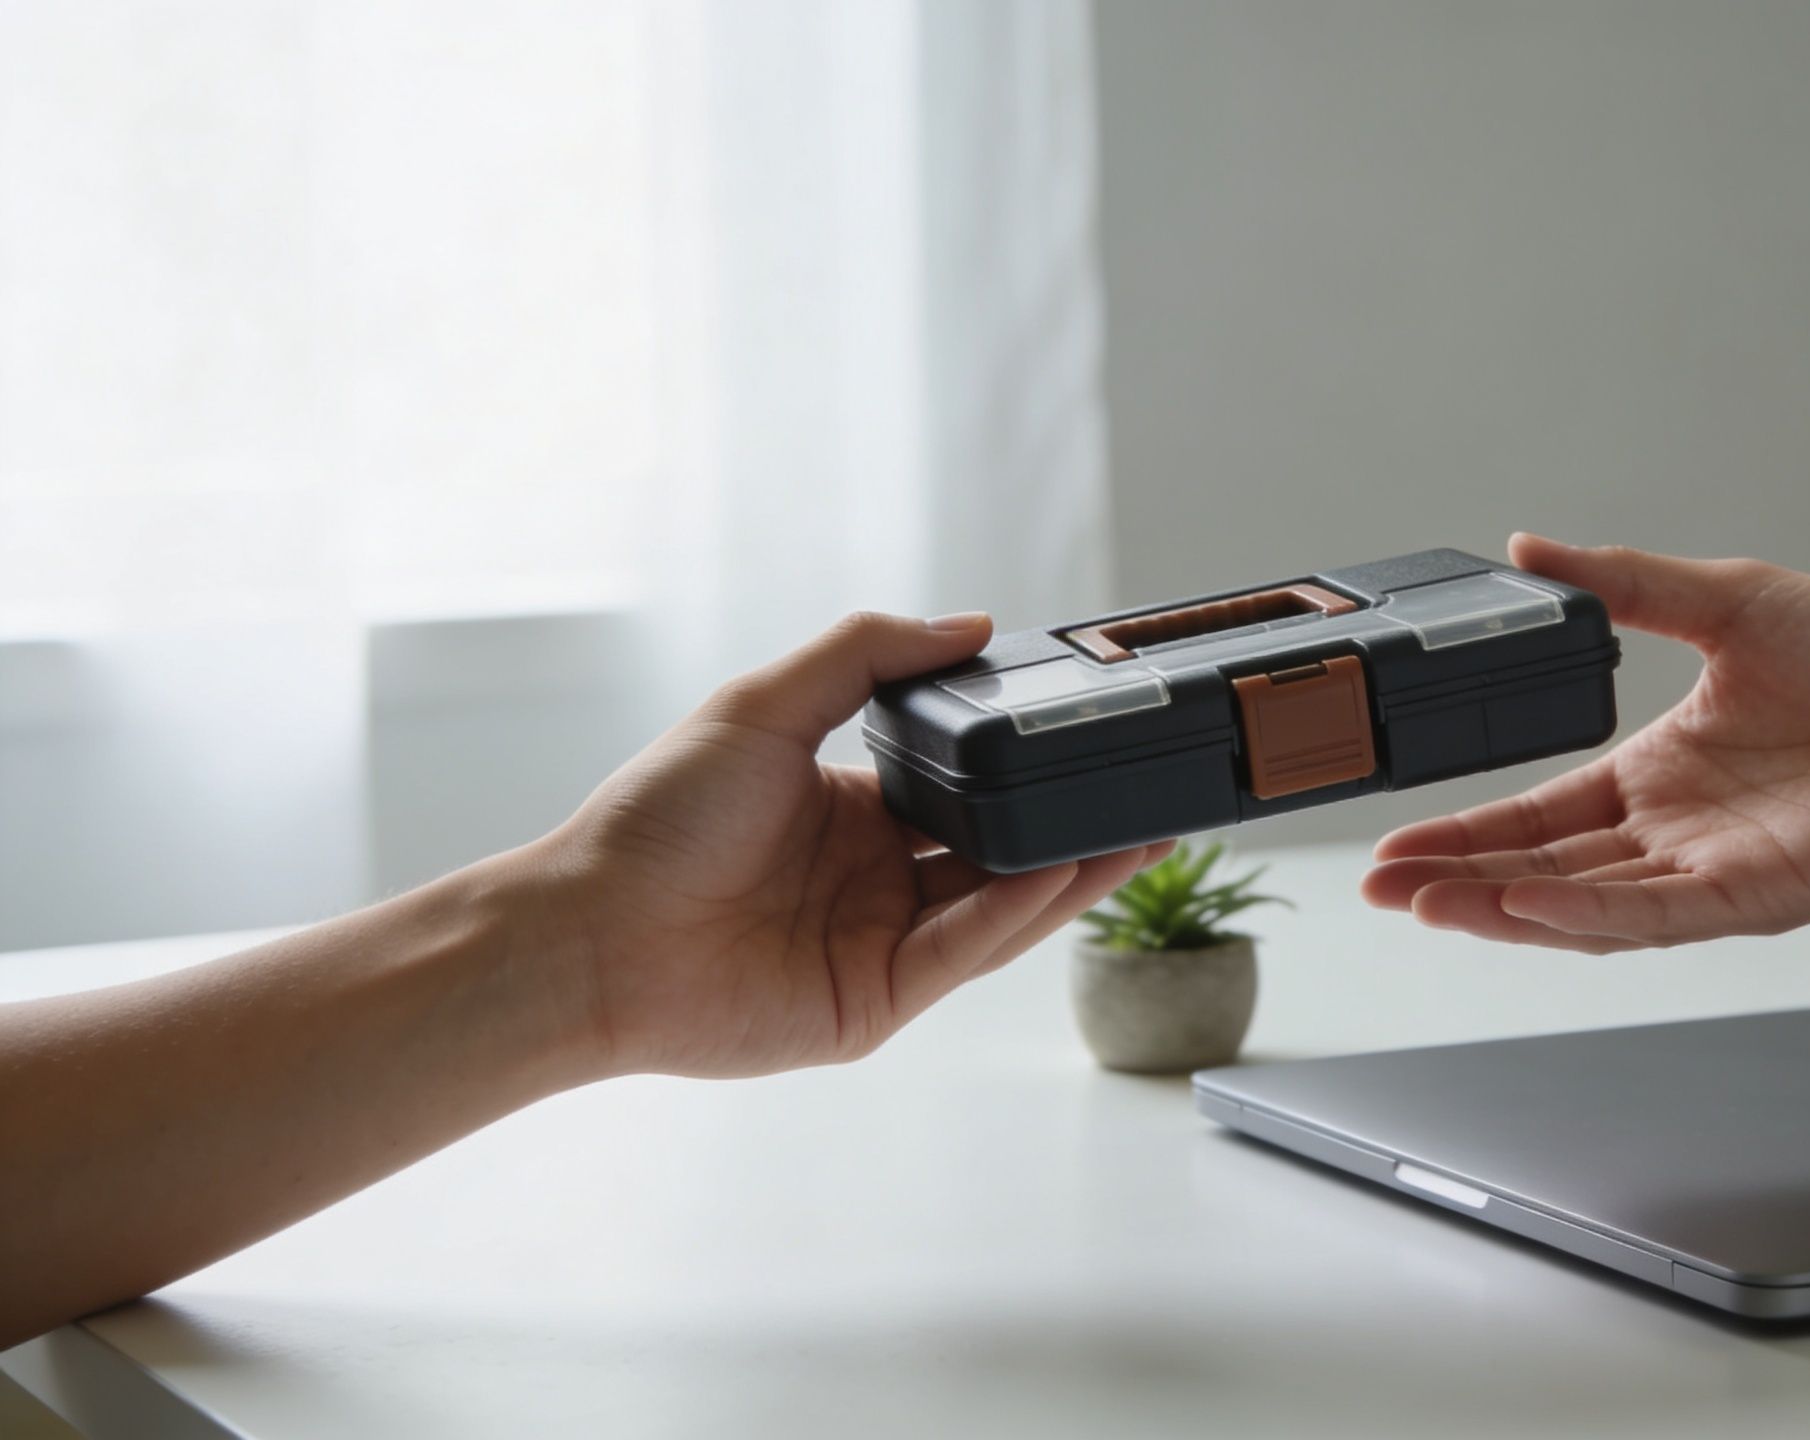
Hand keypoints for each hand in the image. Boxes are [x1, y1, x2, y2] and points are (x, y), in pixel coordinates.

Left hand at [533, 612, 1169, 1076]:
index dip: (1023, 768)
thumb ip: (865, 655)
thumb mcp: (763, 704)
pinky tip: (1062, 875)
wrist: (590, 932)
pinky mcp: (876, 1003)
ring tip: (1141, 830)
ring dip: (1070, 872)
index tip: (1087, 736)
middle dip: (1072, 825)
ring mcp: (879, 945)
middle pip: (997, 851)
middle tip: (1147, 789)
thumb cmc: (653, 822)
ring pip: (998, 906)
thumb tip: (969, 622)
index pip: (962, 787)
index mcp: (850, 810)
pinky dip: (1017, 916)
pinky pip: (963, 953)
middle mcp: (873, 879)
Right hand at [1362, 535, 1809, 949]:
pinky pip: (1657, 914)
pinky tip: (1528, 908)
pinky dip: (1588, 916)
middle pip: (1540, 872)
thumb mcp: (1725, 600)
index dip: (1465, 833)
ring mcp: (1712, 872)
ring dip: (1503, 910)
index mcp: (1659, 771)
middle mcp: (1675, 832)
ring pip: (1584, 907)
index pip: (1537, 815)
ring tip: (1428, 905)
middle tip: (1382, 891)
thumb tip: (1533, 546)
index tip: (1396, 846)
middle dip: (1457, 883)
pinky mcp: (1757, 897)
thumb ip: (1625, 579)